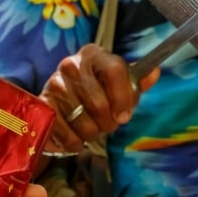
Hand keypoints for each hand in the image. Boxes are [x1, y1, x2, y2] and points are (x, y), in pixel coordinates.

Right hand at [40, 43, 159, 153]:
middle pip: (99, 102)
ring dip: (91, 133)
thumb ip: (135, 82)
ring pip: (83, 120)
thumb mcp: (117, 87)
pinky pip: (64, 131)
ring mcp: (54, 83)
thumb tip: (154, 72)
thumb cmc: (94, 95)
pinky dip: (74, 141)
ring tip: (90, 129)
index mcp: (94, 55)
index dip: (123, 98)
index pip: (115, 70)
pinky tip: (76, 138)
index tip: (124, 116)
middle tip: (106, 125)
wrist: (59, 107)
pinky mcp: (42, 104)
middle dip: (107, 122)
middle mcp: (71, 64)